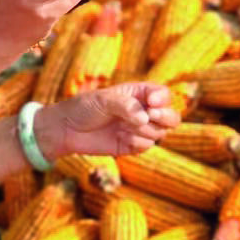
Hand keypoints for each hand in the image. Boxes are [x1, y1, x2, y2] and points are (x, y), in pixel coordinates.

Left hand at [36, 83, 181, 159]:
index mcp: (139, 94)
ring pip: (160, 133)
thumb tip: (145, 118)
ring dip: (145, 131)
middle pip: (171, 116)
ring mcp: (139, 130)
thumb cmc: (84, 108)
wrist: (67, 130)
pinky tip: (120, 137)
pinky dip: (136, 142)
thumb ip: (126, 106)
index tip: (151, 103)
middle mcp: (143, 111)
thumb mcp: (104, 100)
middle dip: (165, 117)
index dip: (162, 99)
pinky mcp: (132, 145)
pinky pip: (146, 146)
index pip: (163, 95)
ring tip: (124, 127)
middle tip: (150, 115)